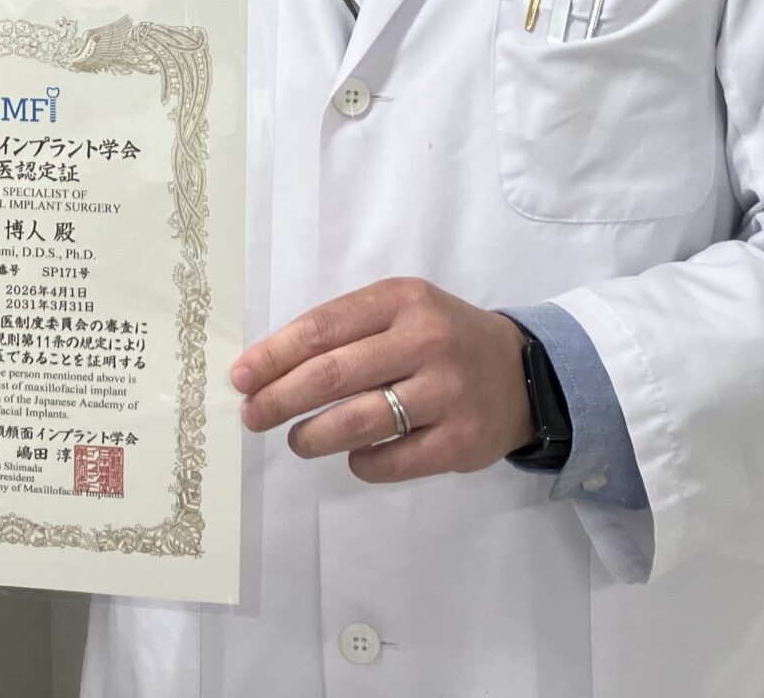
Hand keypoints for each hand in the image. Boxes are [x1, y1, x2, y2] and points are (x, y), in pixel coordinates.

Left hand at [232, 278, 534, 483]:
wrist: (522, 373)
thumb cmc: (441, 339)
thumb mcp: (401, 312)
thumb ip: (346, 330)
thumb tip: (270, 368)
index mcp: (402, 300)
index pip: (321, 328)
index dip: (273, 355)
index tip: (241, 377)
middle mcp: (425, 341)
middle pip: (332, 374)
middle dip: (280, 398)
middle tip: (253, 415)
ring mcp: (447, 392)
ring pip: (359, 421)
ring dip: (313, 436)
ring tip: (297, 441)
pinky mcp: (461, 441)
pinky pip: (392, 460)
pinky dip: (362, 463)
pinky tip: (353, 457)